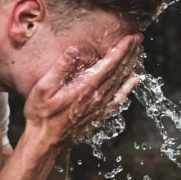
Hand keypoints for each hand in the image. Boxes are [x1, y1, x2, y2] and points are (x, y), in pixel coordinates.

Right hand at [23, 34, 142, 146]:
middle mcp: (97, 97)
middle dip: (130, 53)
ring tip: (139, 52)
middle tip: (139, 39)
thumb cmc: (41, 114)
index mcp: (85, 88)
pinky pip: (118, 98)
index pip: (109, 64)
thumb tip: (73, 50)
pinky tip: (134, 80)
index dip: (121, 50)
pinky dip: (128, 87)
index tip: (131, 38)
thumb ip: (60, 68)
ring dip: (131, 65)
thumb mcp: (43, 88)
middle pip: (119, 71)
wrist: (45, 142)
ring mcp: (100, 108)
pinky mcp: (99, 116)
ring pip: (121, 82)